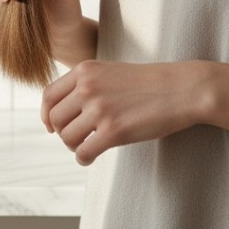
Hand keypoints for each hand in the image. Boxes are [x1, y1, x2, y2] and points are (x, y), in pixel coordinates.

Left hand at [41, 60, 209, 164]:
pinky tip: (93, 156)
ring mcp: (99, 109)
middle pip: (55, 119)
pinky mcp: (113, 131)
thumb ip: (88, 84)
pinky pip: (83, 153)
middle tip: (78, 138)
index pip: (48, 96)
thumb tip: (66, 109)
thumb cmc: (150, 83)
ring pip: (66, 138)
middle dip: (63, 133)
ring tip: (88, 146)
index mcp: (85, 70)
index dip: (47, 115)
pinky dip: (84, 158)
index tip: (52, 127)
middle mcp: (88, 87)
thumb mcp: (111, 72)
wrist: (182, 88)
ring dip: (74, 147)